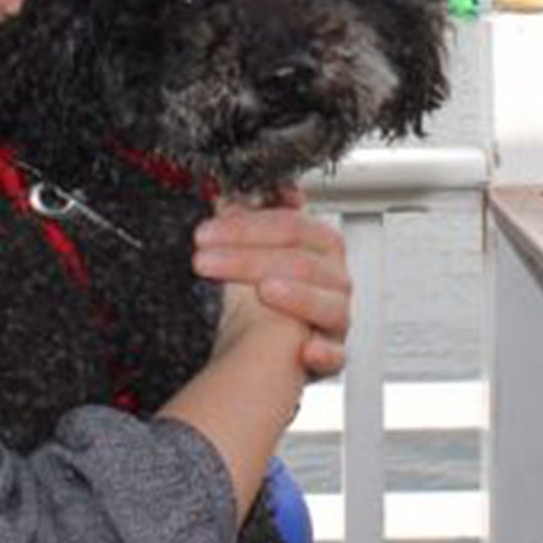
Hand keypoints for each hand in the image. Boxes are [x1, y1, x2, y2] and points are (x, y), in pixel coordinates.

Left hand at [192, 188, 351, 377]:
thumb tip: (223, 189)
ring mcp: (337, 314)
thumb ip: (242, 215)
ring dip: (297, 297)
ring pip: (327, 304)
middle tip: (204, 260)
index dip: (246, 227)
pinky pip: (337, 354)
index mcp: (319, 242)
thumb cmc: (260, 292)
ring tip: (264, 290)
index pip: (289, 225)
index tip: (205, 233)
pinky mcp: (335, 353)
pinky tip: (306, 350)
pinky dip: (325, 352)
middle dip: (249, 259)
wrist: (262, 344)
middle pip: (301, 261)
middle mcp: (335, 276)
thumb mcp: (249, 248)